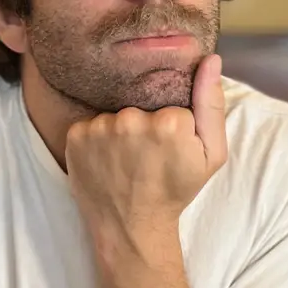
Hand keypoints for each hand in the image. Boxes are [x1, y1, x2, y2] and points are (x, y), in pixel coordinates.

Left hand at [65, 54, 227, 267]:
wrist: (132, 228)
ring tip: (124, 158)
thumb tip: (211, 59)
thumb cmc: (175, 191)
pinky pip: (90, 122)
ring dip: (119, 131)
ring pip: (114, 113)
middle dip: (145, 124)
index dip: (174, 124)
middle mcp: (131, 119)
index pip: (172, 103)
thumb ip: (211, 105)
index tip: (170, 149)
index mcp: (169, 122)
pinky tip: (104, 159)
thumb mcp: (210, 155)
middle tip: (146, 155)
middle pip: (141, 105)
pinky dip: (95, 138)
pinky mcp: (75, 136)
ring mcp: (99, 128)